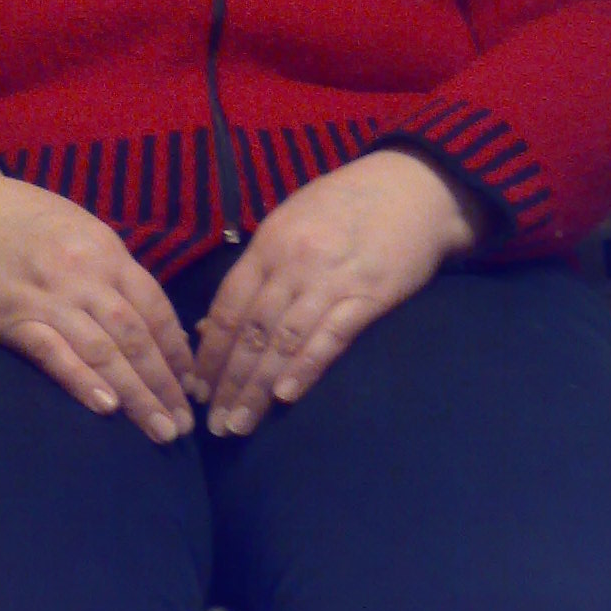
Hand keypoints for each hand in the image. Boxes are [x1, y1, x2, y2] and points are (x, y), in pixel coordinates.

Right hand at [0, 156, 196, 443]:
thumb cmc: (23, 219)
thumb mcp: (80, 229)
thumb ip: (112, 269)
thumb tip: (149, 315)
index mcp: (106, 252)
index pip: (155, 307)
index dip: (177, 351)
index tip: (192, 385)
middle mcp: (84, 275)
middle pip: (135, 337)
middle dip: (164, 384)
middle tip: (183, 425)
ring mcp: (49, 298)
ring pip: (103, 352)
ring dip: (136, 395)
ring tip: (159, 430)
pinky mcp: (13, 320)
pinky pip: (54, 355)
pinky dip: (82, 382)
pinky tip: (106, 408)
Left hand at [191, 147, 488, 437]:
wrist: (415, 186)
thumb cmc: (347, 203)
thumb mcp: (291, 221)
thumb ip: (256, 271)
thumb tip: (215, 325)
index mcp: (270, 243)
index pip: (229, 306)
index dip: (210, 351)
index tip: (196, 388)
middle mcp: (294, 263)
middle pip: (252, 331)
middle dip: (229, 381)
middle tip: (213, 423)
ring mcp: (332, 279)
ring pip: (285, 341)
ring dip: (259, 387)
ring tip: (240, 424)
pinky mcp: (370, 295)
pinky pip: (332, 336)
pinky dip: (307, 367)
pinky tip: (286, 395)